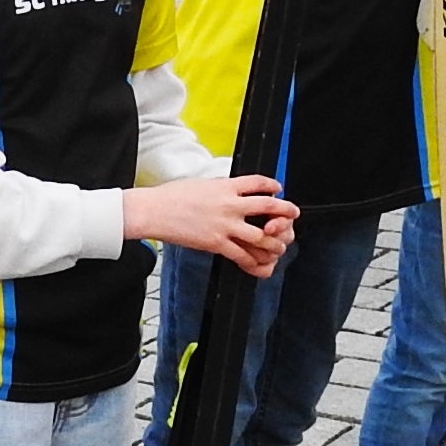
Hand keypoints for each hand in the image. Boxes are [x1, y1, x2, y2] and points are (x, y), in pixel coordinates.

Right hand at [124, 175, 297, 278]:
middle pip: (271, 207)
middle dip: (287, 212)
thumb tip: (230, 192)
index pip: (260, 183)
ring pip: (263, 236)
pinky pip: (243, 256)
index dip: (274, 186)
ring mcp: (225, 225)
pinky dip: (255, 262)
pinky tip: (259, 263)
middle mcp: (230, 205)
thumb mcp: (200, 184)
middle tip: (292, 215)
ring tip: (278, 245)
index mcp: (226, 187)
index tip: (278, 189)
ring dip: (276, 243)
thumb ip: (220, 189)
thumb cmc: (170, 197)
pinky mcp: (216, 243)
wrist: (153, 211)